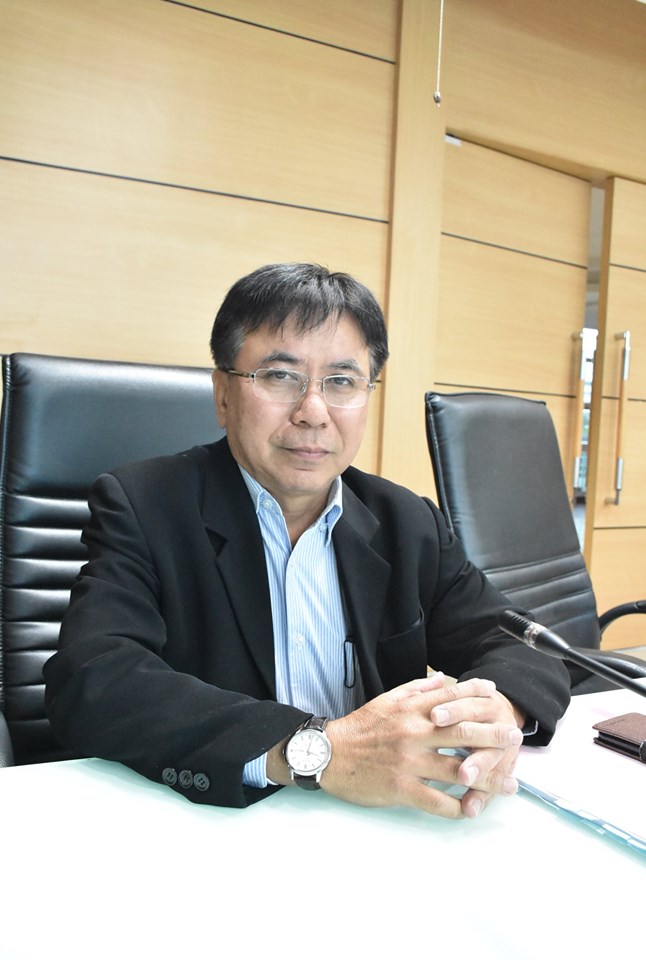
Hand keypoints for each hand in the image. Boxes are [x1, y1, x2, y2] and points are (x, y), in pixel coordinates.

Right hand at [320, 675, 522, 818]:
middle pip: (463, 733)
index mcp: (410, 710)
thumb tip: (443, 678)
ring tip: (508, 784)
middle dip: (494, 736)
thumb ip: (417, 689)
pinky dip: (457, 807)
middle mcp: (413, 733)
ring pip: (457, 770)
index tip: (496, 694)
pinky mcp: (401, 788)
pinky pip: (437, 801)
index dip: (476, 694)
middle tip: (515, 738)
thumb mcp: (387, 700)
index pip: (450, 698)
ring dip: (487, 778)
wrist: (328, 755)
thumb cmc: (360, 728)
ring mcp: (409, 762)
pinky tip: (472, 809)